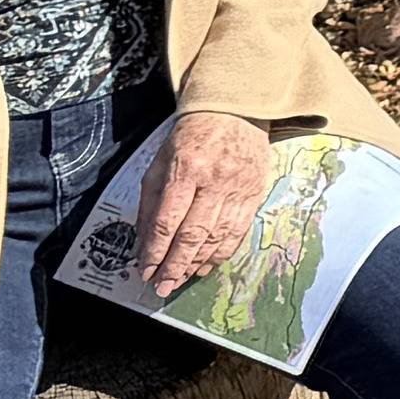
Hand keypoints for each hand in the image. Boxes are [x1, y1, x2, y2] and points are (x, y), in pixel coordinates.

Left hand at [136, 110, 272, 291]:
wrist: (236, 111)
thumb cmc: (191, 137)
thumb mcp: (160, 162)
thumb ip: (150, 201)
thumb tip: (143, 242)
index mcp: (186, 169)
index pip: (166, 221)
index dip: (153, 251)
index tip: (144, 270)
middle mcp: (215, 181)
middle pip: (192, 235)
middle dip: (174, 265)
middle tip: (161, 287)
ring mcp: (240, 188)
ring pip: (217, 237)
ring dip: (196, 264)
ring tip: (180, 280)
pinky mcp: (256, 193)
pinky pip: (238, 231)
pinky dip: (221, 253)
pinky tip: (206, 266)